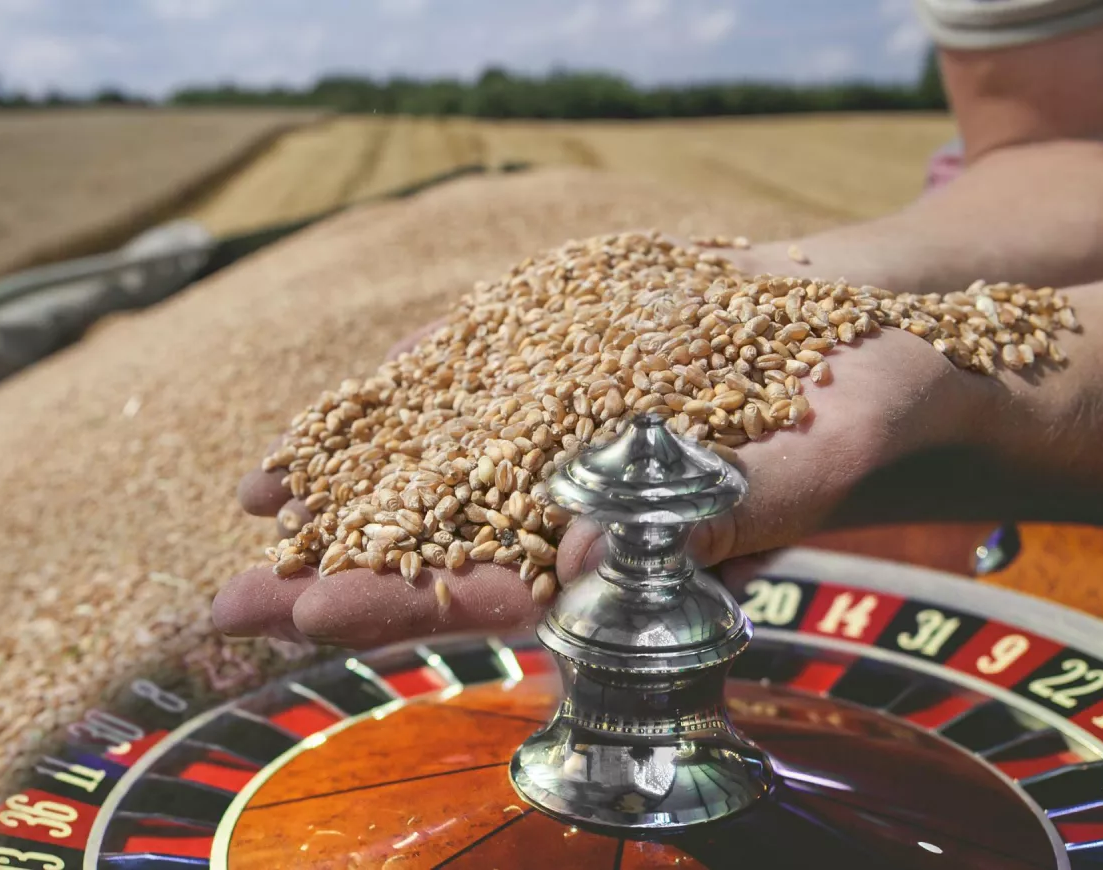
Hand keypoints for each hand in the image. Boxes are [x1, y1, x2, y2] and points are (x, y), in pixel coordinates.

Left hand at [213, 240, 995, 647]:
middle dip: (344, 574)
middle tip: (235, 603)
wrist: (867, 323)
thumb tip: (576, 571)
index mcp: (625, 551)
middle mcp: (576, 503)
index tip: (316, 614)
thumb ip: (709, 516)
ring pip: (432, 478)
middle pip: (441, 550)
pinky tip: (319, 435)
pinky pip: (454, 393)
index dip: (407, 605)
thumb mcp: (805, 459)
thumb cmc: (860, 404)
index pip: (501, 593)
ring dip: (345, 501)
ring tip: (254, 522)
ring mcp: (555, 434)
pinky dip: (385, 411)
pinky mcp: (550, 365)